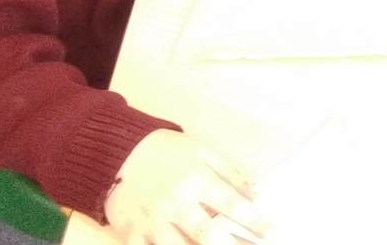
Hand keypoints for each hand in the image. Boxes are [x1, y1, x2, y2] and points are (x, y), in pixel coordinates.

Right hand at [103, 130, 265, 244]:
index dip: (253, 220)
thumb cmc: (165, 150)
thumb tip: (255, 193)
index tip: (270, 230)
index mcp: (196, 180)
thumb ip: (230, 171)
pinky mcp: (132, 232)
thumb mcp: (202, 151)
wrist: (116, 151)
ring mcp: (152, 221)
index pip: (232, 205)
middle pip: (207, 235)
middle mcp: (175, 203)